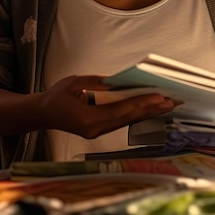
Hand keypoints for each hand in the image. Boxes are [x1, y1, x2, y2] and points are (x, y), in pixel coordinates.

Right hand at [38, 74, 176, 137]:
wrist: (42, 114)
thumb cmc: (55, 96)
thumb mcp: (74, 83)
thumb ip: (96, 83)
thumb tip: (118, 81)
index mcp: (88, 119)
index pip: (120, 111)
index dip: (141, 103)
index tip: (158, 96)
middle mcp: (95, 129)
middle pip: (129, 118)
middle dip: (151, 109)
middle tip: (172, 101)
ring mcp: (97, 132)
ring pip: (128, 122)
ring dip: (148, 113)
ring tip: (167, 106)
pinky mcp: (99, 131)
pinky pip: (122, 122)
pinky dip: (137, 115)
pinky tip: (150, 110)